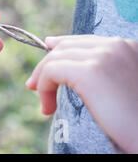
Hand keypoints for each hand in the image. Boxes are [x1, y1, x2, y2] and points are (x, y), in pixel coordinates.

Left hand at [26, 35, 137, 152]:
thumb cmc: (137, 121)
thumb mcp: (121, 86)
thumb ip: (100, 72)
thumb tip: (67, 69)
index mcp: (128, 46)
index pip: (85, 40)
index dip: (61, 46)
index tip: (46, 52)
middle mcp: (116, 45)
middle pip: (66, 47)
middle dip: (46, 64)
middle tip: (33, 84)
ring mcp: (103, 56)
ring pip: (55, 59)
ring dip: (43, 81)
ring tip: (45, 105)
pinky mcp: (89, 72)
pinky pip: (51, 71)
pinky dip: (44, 88)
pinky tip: (47, 108)